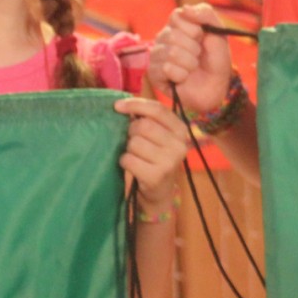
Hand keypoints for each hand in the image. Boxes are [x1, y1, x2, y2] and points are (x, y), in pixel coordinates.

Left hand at [114, 96, 188, 210]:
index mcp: (181, 130)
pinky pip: (128, 159)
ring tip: (136, 156)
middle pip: (143, 126)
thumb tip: (121, 105)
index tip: (117, 106)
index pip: (157, 109)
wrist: (159, 192)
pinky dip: (125, 161)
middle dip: (131, 132)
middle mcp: (179, 145)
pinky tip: (133, 166)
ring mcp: (169, 162)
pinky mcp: (156, 176)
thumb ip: (148, 119)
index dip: (135, 104)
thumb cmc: (155, 158)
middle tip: (134, 141)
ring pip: (134, 143)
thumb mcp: (159, 136)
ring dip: (129, 149)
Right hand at [148, 4, 234, 113]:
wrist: (216, 88)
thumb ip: (206, 15)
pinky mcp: (153, 73)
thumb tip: (185, 8)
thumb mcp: (219, 34)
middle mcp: (163, 37)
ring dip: (189, 64)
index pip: (177, 16)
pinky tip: (183, 78)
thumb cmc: (216, 61)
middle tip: (198, 57)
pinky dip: (182, 75)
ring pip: (170, 53)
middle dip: (193, 49)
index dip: (193, 29)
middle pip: (173, 36)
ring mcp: (156, 55)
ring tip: (192, 68)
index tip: (202, 38)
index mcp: (178, 25)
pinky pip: (165, 69)